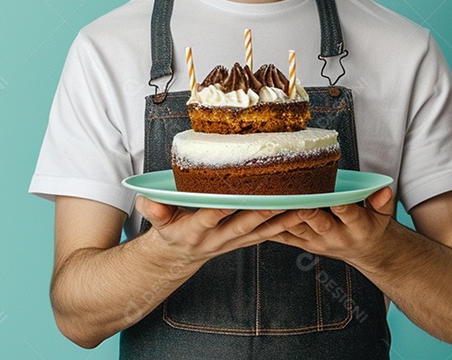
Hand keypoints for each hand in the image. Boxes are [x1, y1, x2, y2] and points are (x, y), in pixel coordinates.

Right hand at [135, 195, 299, 265]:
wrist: (177, 254)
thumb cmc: (167, 228)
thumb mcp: (155, 220)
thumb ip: (153, 209)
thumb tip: (148, 202)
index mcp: (193, 231)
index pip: (207, 218)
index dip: (217, 210)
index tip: (228, 198)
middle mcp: (216, 239)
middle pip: (241, 226)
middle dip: (259, 214)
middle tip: (277, 201)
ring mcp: (232, 242)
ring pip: (260, 232)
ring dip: (281, 221)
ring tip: (301, 207)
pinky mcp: (244, 241)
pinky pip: (268, 235)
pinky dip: (286, 225)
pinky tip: (303, 214)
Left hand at [270, 186, 396, 268]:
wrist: (365, 252)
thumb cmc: (371, 226)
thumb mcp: (383, 215)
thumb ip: (382, 202)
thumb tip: (383, 190)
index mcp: (357, 227)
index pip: (347, 214)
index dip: (338, 206)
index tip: (332, 198)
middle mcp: (334, 236)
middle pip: (317, 223)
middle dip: (305, 212)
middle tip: (292, 199)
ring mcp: (315, 242)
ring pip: (295, 228)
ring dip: (280, 216)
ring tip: (265, 201)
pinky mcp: (301, 243)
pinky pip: (282, 236)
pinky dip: (267, 226)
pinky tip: (254, 215)